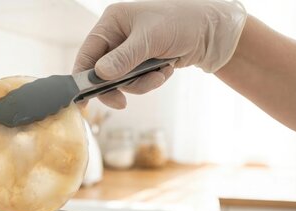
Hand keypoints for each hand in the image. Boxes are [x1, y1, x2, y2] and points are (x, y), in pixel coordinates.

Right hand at [74, 0, 246, 108]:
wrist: (213, 31)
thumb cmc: (182, 23)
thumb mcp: (150, 39)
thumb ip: (124, 58)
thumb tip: (100, 75)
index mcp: (112, 22)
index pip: (87, 53)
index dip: (82, 78)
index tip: (83, 100)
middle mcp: (117, 36)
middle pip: (101, 72)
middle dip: (117, 86)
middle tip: (122, 102)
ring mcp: (129, 51)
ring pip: (121, 81)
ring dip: (140, 84)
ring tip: (160, 75)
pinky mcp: (141, 63)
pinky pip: (136, 82)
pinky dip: (150, 81)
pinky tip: (166, 70)